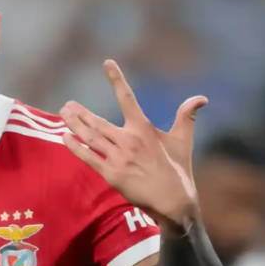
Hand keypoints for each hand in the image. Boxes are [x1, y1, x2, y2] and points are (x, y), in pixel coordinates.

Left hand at [60, 60, 207, 231]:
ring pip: (91, 137)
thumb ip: (187, 116)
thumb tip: (201, 98)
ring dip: (75, 125)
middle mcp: (128, 140)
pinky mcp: (111, 174)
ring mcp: (118, 157)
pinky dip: (75, 147)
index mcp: (144, 129)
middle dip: (81, 112)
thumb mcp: (183, 140)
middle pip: (98, 121)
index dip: (117, 79)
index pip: (128, 98)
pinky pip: (88, 157)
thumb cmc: (178, 170)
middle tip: (67, 105)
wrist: (174, 202)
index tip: (107, 63)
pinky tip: (64, 137)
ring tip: (63, 114)